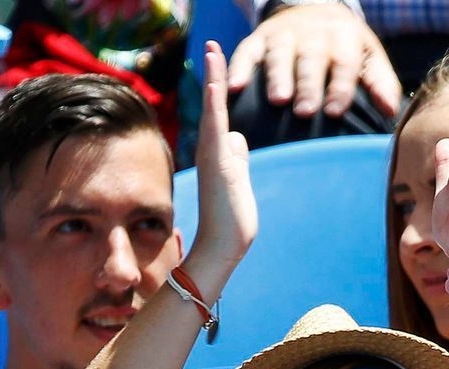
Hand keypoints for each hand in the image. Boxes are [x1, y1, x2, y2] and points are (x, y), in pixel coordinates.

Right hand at [186, 41, 256, 278]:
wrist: (223, 246)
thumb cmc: (231, 219)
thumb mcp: (238, 179)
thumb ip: (236, 156)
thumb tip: (237, 138)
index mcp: (216, 152)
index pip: (219, 110)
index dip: (218, 83)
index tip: (216, 56)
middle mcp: (210, 149)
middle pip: (213, 102)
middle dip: (214, 70)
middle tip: (211, 42)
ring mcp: (212, 155)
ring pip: (213, 108)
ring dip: (214, 78)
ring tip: (213, 49)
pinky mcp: (218, 163)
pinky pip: (215, 126)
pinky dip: (215, 103)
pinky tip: (216, 81)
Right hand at [227, 3, 401, 119]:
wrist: (313, 9)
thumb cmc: (345, 48)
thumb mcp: (368, 58)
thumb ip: (381, 84)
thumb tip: (391, 111)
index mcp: (344, 37)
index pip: (344, 62)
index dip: (340, 86)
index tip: (336, 111)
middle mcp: (313, 33)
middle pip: (311, 58)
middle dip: (308, 84)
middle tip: (305, 111)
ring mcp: (284, 34)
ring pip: (280, 54)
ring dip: (278, 77)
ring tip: (278, 100)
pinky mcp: (259, 38)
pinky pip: (247, 51)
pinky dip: (240, 68)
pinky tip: (235, 87)